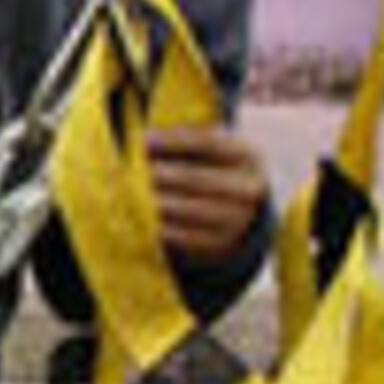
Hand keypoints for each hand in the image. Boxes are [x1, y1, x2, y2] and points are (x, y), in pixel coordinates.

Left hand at [146, 121, 270, 263]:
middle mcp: (249, 188)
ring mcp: (239, 219)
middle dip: (162, 173)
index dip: (173, 141)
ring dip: (158, 200)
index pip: (208, 143)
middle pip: (197, 178)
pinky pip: (186, 236)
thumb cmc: (210, 165)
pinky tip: (143, 216)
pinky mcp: (223, 244)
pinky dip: (161, 226)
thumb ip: (182, 139)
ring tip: (134, 192)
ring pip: (190, 209)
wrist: (235, 207)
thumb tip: (145, 140)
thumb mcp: (206, 147)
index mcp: (248, 156)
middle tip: (136, 170)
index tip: (144, 139)